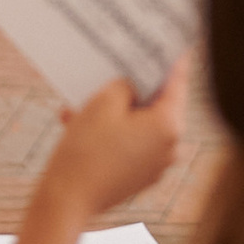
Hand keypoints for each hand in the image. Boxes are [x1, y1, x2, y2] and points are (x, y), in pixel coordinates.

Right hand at [45, 56, 189, 219]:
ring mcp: (156, 165)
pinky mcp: (139, 177)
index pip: (177, 81)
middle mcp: (170, 147)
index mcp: (169, 125)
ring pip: (139, 124)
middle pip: (157, 104)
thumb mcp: (104, 102)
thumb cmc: (86, 150)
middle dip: (133, 86)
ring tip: (84, 98)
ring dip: (114, 110)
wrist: (65, 202)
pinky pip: (129, 144)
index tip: (174, 41)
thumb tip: (134, 85)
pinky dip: (111, 132)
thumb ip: (126, 85)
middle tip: (122, 64)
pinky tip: (79, 121)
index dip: (172, 58)